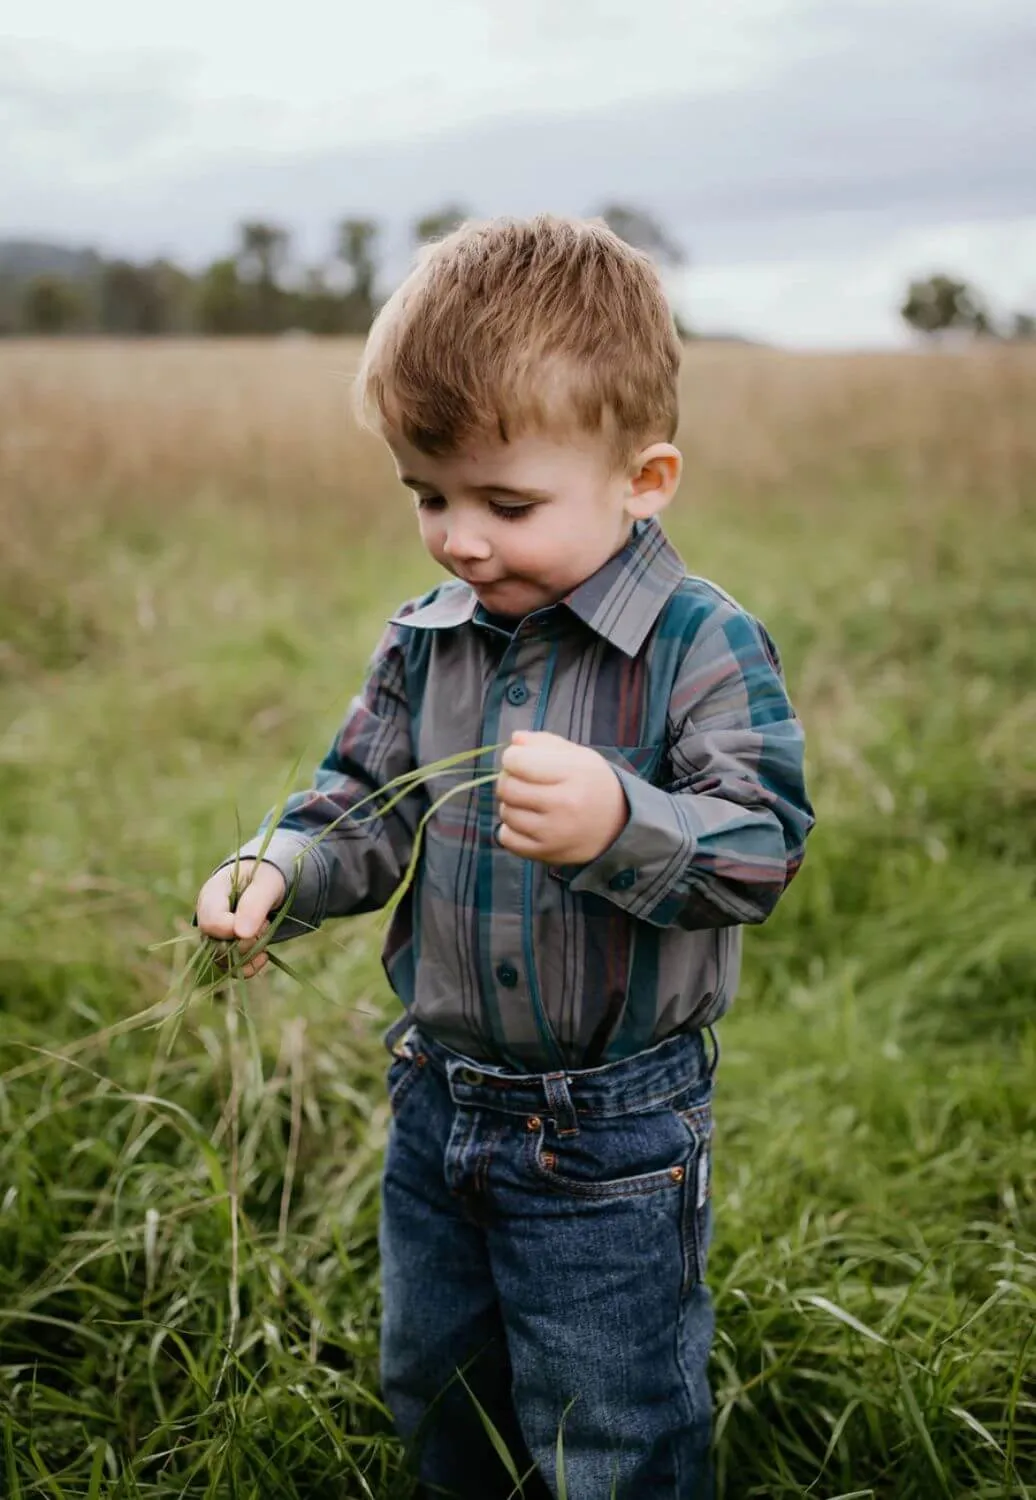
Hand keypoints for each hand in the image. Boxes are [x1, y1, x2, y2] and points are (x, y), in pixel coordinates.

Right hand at [194, 860, 286, 977]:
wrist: (266, 882)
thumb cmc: (265, 877)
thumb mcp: (267, 882)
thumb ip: (254, 904)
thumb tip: (241, 934)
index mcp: (212, 893)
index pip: (211, 923)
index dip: (235, 930)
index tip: (261, 921)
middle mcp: (207, 916)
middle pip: (215, 945)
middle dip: (246, 942)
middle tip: (266, 923)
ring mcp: (213, 933)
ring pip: (222, 959)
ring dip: (250, 953)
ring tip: (265, 933)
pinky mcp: (224, 947)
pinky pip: (230, 967)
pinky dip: (249, 967)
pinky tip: (264, 955)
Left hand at [496, 731, 628, 865]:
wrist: (618, 824)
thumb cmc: (592, 783)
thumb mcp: (578, 755)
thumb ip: (545, 743)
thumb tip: (515, 740)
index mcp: (573, 773)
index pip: (518, 761)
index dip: (512, 756)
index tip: (520, 759)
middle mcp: (563, 804)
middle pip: (507, 787)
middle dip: (508, 779)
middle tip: (521, 780)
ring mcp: (554, 832)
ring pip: (506, 812)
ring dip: (511, 804)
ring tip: (529, 801)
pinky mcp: (546, 853)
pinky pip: (507, 838)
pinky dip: (511, 829)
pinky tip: (527, 822)